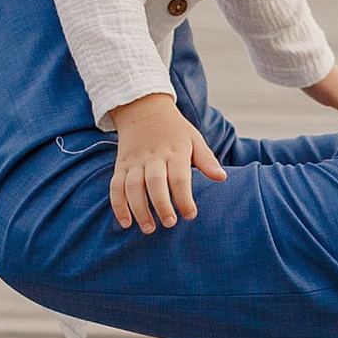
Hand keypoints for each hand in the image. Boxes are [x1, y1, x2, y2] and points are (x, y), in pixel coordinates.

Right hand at [103, 89, 226, 233]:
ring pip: (133, 187)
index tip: (190, 215)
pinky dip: (118, 205)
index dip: (185, 199)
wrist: (143, 109)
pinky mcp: (120, 165)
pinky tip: (125, 222)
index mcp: (175, 151)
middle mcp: (153, 157)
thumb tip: (222, 178)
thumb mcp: (194, 138)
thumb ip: (206, 159)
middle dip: (161, 205)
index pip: (180, 178)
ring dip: (139, 209)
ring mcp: (134, 161)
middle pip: (155, 183)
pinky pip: (115, 186)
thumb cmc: (174, 130)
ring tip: (149, 228)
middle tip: (170, 223)